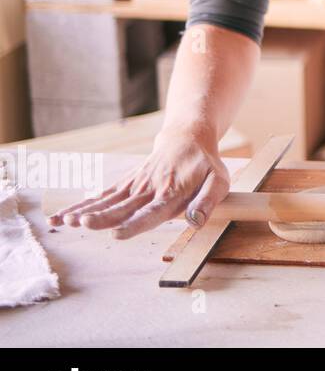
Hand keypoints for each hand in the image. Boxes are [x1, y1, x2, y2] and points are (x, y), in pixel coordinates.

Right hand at [46, 127, 229, 238]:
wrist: (188, 137)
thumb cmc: (205, 165)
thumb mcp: (218, 181)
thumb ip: (206, 202)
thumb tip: (195, 223)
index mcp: (171, 194)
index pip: (151, 212)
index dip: (134, 224)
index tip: (116, 233)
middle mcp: (149, 190)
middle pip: (122, 207)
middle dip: (101, 217)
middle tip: (82, 222)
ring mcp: (134, 186)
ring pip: (106, 201)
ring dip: (84, 210)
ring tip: (63, 221)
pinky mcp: (125, 184)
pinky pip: (101, 195)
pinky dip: (81, 205)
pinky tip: (60, 218)